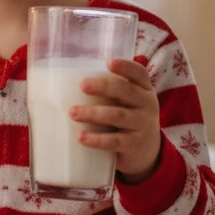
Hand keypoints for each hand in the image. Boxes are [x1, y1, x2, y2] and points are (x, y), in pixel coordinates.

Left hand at [69, 58, 160, 182]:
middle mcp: (147, 105)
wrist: (148, 152)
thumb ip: (110, 91)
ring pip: (117, 116)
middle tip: (82, 85)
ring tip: (73, 113)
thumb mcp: (127, 102)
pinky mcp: (134, 145)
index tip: (108, 62)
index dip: (126, 67)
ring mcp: (142, 125)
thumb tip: (67, 81)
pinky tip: (81, 137)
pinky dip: (97, 139)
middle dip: (104, 87)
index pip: (139, 73)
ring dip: (93, 113)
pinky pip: (114, 141)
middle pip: (126, 91)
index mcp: (144, 89)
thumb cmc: (128, 118)